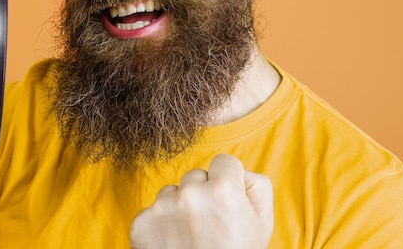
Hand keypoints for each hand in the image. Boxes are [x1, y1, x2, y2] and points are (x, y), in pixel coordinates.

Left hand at [129, 154, 272, 248]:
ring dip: (179, 208)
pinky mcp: (141, 223)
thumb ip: (255, 185)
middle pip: (195, 176)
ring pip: (172, 192)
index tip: (226, 202)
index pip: (223, 161)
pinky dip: (160, 225)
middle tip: (210, 226)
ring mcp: (161, 208)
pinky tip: (173, 243)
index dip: (228, 182)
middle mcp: (190, 194)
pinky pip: (152, 211)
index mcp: (222, 191)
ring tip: (191, 236)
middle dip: (202, 194)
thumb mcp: (262, 223)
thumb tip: (238, 170)